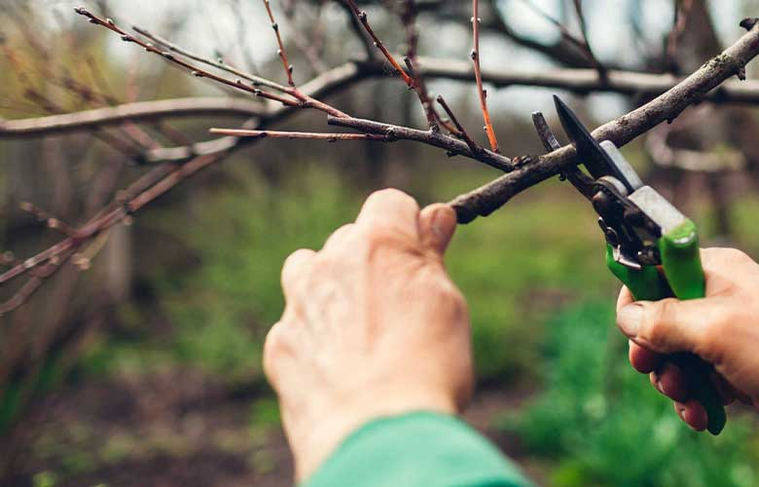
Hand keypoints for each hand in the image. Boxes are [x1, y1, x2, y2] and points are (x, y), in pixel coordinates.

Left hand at [263, 189, 471, 480]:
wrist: (374, 436)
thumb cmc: (425, 368)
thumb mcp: (447, 304)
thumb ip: (432, 256)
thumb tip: (434, 217)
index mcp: (378, 244)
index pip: (390, 203)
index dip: (410, 226)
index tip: (424, 253)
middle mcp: (329, 264)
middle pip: (349, 238)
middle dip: (371, 261)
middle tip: (401, 305)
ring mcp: (298, 305)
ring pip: (308, 272)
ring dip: (330, 287)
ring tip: (361, 329)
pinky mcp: (279, 345)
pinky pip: (296, 325)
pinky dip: (315, 338)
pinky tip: (340, 369)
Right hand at [616, 248, 758, 462]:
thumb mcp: (715, 329)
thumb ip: (664, 321)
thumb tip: (627, 317)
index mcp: (715, 272)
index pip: (656, 272)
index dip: (636, 299)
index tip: (630, 330)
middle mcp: (720, 299)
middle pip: (660, 321)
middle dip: (653, 351)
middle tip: (652, 370)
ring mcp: (730, 337)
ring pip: (677, 358)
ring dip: (674, 382)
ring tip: (688, 398)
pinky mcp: (740, 371)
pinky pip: (700, 383)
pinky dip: (696, 400)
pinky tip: (703, 416)